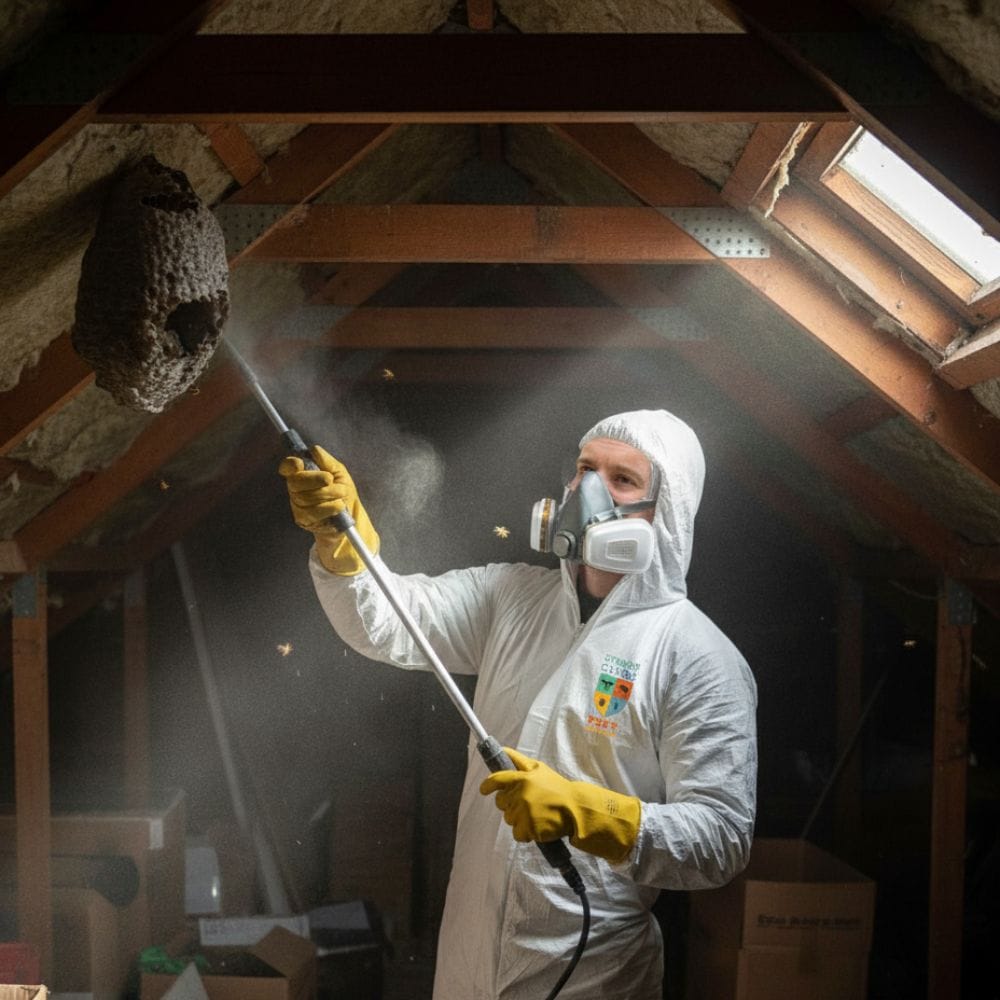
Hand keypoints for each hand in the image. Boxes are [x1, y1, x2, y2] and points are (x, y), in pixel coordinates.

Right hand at [278, 445, 379, 575]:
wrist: (350, 514)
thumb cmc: (342, 490)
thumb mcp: (339, 472)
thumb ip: (326, 461)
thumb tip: (314, 450)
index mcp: (302, 473)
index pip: (287, 467)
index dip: (290, 465)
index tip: (299, 464)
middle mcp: (295, 489)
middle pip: (295, 482)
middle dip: (314, 479)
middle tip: (330, 479)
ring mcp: (297, 505)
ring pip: (306, 497)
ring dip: (328, 494)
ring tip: (341, 495)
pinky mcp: (303, 520)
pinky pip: (312, 513)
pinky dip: (329, 508)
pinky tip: (339, 507)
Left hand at [480, 748, 640, 863]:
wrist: (575, 808)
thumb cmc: (556, 787)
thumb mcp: (539, 769)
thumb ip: (519, 760)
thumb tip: (502, 750)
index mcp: (521, 778)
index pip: (497, 780)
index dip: (487, 785)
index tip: (484, 790)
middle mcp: (520, 795)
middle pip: (501, 803)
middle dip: (509, 804)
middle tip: (525, 803)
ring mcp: (523, 813)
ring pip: (508, 819)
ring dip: (518, 819)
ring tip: (535, 814)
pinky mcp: (528, 829)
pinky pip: (517, 834)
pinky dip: (524, 833)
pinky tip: (536, 827)